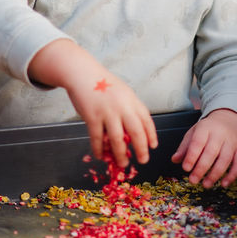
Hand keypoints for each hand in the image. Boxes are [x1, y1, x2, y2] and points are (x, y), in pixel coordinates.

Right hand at [29, 39, 156, 167]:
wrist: (83, 74)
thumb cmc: (103, 84)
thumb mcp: (123, 92)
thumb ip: (129, 109)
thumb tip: (134, 132)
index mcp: (132, 100)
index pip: (146, 120)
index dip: (151, 135)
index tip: (153, 146)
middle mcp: (122, 107)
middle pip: (136, 132)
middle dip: (141, 149)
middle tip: (143, 160)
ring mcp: (107, 112)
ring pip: (117, 139)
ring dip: (120, 154)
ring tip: (122, 163)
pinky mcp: (92, 117)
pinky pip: (97, 138)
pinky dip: (99, 150)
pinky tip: (100, 156)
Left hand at [171, 108, 236, 187]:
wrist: (231, 119)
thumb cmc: (210, 129)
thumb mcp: (195, 132)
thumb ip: (185, 146)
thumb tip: (175, 159)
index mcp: (206, 128)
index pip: (198, 143)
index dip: (191, 156)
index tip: (185, 168)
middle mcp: (220, 134)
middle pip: (211, 152)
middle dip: (201, 168)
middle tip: (193, 180)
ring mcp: (232, 141)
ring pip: (225, 159)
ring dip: (215, 174)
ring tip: (206, 184)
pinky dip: (232, 175)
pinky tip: (223, 183)